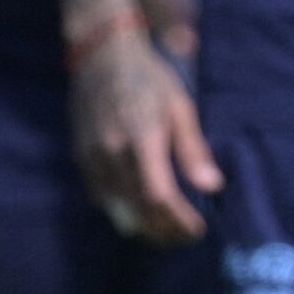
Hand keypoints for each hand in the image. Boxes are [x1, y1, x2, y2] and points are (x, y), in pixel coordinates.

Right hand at [68, 31, 217, 244]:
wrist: (100, 56)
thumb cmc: (148, 78)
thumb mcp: (180, 107)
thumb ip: (193, 150)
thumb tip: (212, 186)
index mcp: (142, 138)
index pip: (159, 196)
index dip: (178, 220)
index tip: (198, 230)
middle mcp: (112, 153)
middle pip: (137, 211)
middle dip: (163, 232)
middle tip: (185, 237)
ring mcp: (92, 157)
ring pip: (116, 211)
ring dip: (143, 227)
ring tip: (165, 231)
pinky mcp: (80, 158)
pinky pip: (101, 198)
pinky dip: (122, 211)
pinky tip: (139, 211)